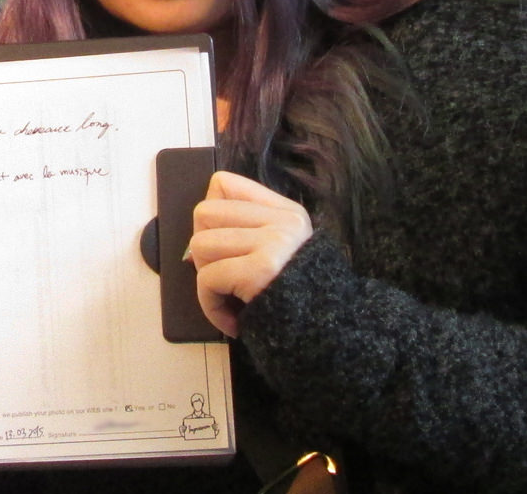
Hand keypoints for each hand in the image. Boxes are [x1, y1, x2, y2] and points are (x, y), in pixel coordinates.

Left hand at [187, 171, 310, 337]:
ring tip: (231, 299)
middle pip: (204, 213)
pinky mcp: (261, 270)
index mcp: (287, 213)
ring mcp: (274, 243)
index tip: (224, 248)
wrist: (330, 341)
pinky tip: (231, 321)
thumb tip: (196, 242)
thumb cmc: (297, 305)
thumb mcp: (282, 256)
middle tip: (224, 279)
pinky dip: (210, 306)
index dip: (211, 216)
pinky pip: (207, 279)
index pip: (223, 184)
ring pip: (200, 245)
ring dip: (207, 280)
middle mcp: (282, 222)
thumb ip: (248, 236)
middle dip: (204, 251)